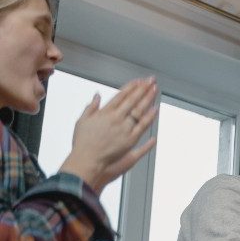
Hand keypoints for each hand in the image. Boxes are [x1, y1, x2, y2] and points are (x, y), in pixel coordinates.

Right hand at [59, 78, 158, 192]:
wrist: (86, 160)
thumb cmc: (82, 143)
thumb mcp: (81, 121)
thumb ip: (91, 107)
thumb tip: (97, 96)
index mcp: (104, 113)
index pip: (120, 96)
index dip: (131, 87)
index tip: (138, 81)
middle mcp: (115, 119)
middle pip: (132, 100)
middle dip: (143, 89)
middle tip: (151, 80)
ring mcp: (124, 129)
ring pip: (139, 111)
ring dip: (148, 99)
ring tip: (155, 90)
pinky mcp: (130, 140)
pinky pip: (142, 126)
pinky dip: (149, 117)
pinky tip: (156, 109)